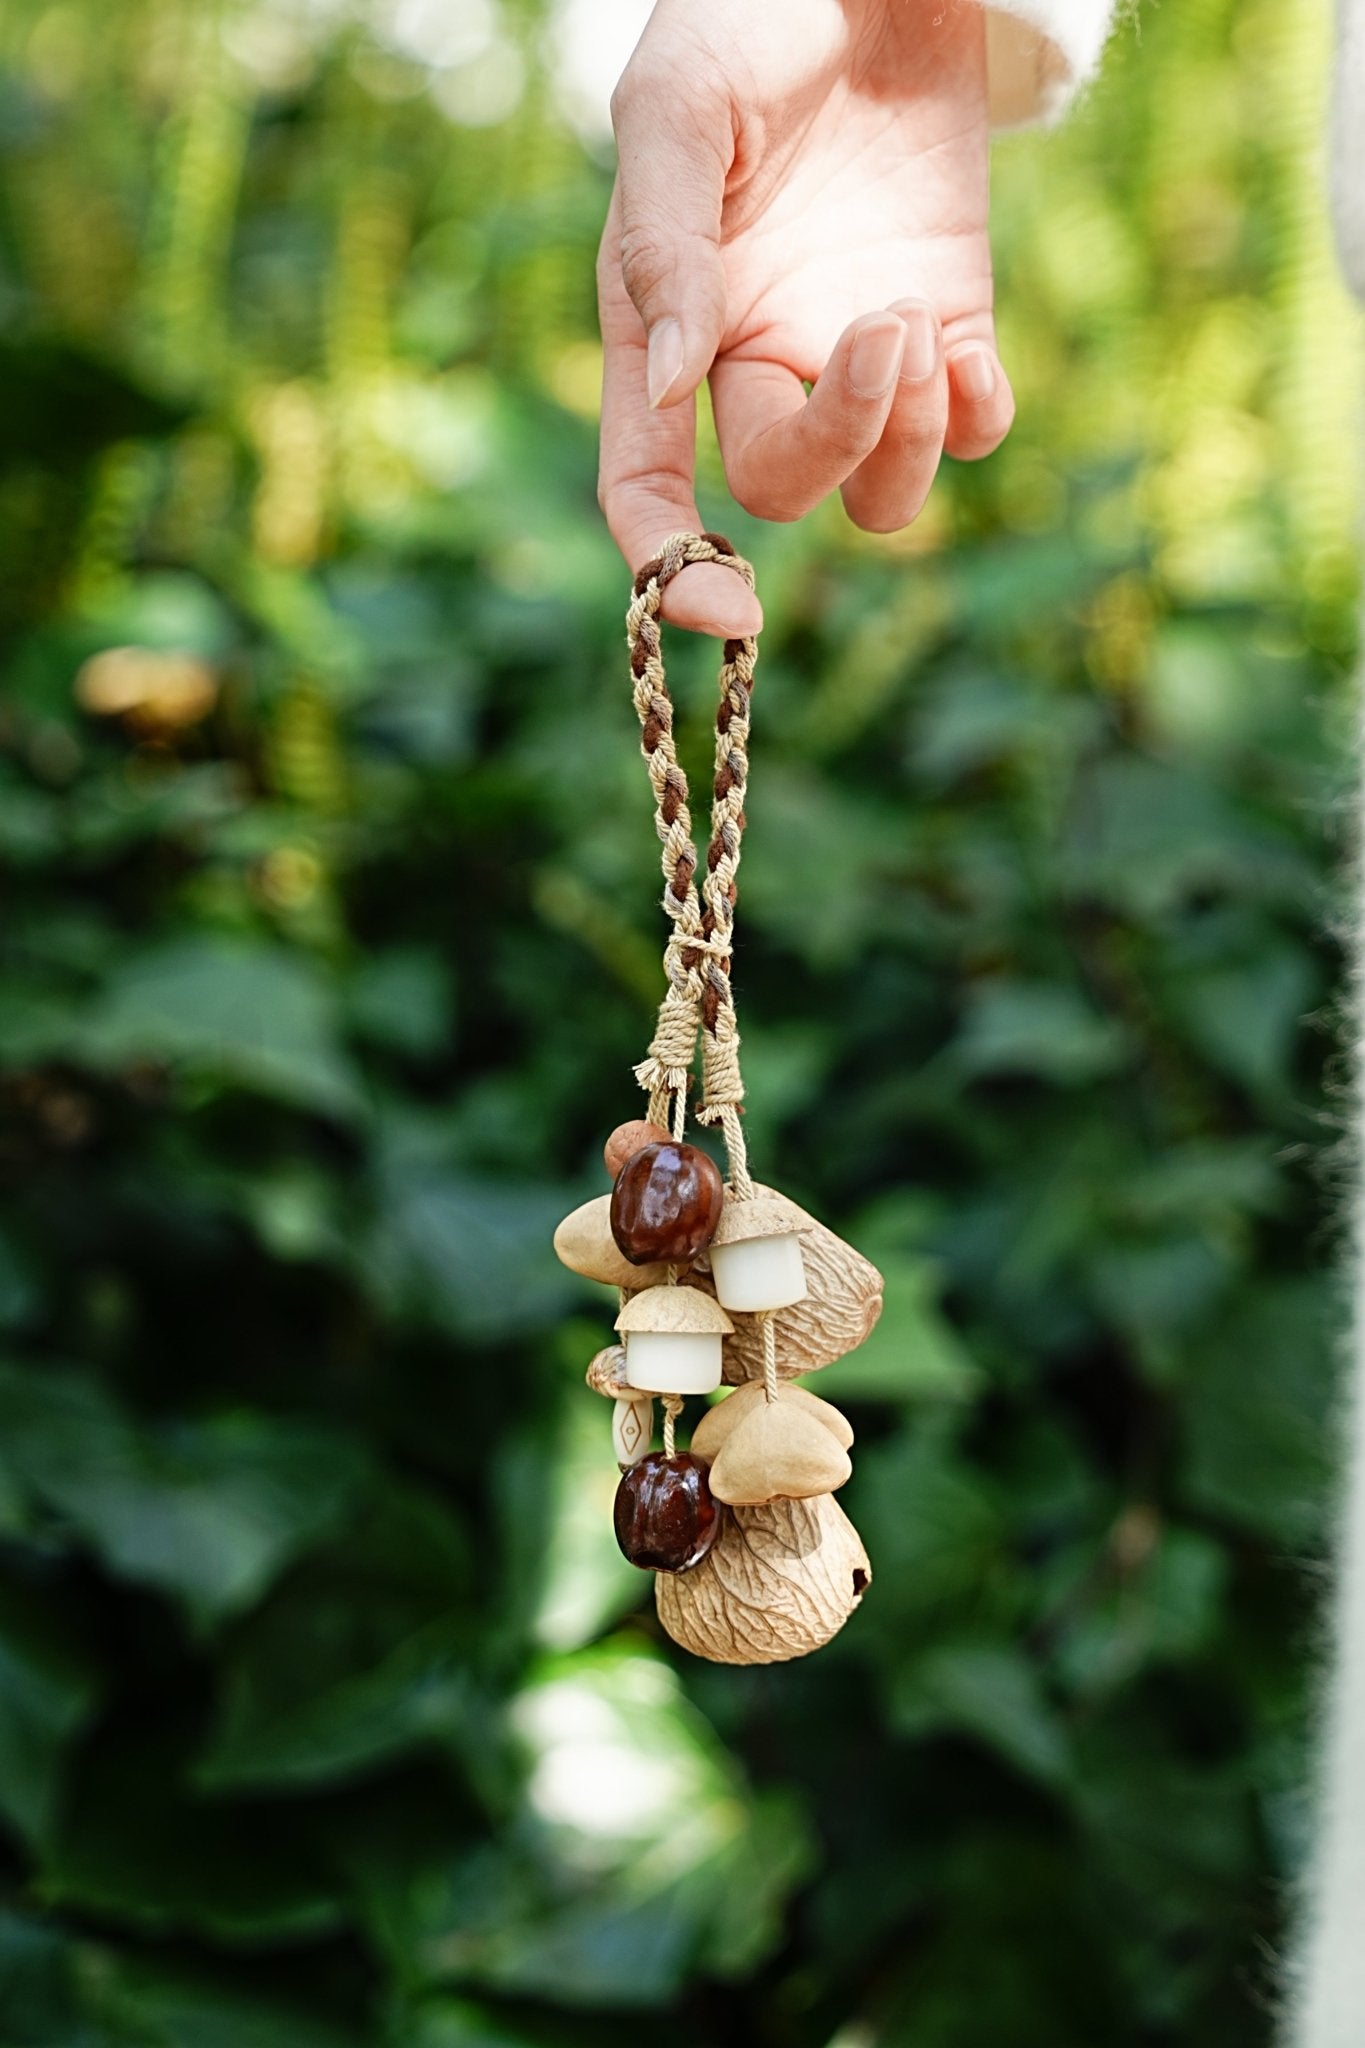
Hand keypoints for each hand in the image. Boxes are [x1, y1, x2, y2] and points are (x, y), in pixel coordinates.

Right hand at [597, 0, 1013, 637]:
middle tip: (884, 328)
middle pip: (783, 491)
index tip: (729, 612)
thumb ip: (663, 249)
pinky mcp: (948, 322)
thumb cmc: (748, 18)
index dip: (673, 570)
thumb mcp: (676, 111)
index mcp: (666, 332)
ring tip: (916, 321)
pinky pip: (968, 431)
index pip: (648, 486)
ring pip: (879, 491)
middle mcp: (757, 363)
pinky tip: (972, 356)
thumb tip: (675, 391)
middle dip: (839, 441)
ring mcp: (854, 351)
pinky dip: (976, 419)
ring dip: (906, 440)